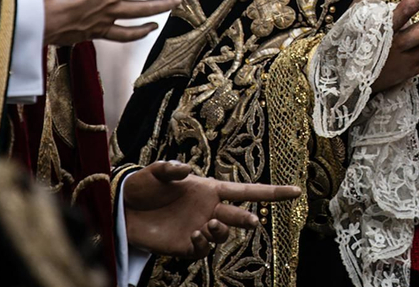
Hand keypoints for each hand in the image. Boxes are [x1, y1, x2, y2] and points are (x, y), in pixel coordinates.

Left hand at [123, 161, 299, 260]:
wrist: (122, 210)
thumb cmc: (142, 187)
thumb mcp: (156, 172)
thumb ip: (172, 169)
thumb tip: (188, 170)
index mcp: (210, 189)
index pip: (247, 190)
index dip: (272, 192)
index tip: (296, 191)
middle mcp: (209, 209)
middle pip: (239, 214)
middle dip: (247, 219)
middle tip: (251, 221)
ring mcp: (198, 228)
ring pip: (223, 234)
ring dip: (223, 231)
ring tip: (210, 225)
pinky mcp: (184, 245)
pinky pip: (202, 250)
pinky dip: (201, 244)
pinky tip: (192, 235)